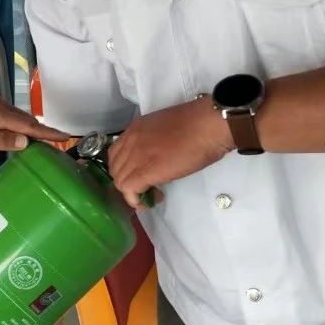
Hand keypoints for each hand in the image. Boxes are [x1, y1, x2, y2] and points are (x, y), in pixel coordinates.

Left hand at [0, 92, 69, 153]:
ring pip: (17, 116)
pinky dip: (17, 123)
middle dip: (42, 131)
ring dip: (29, 128)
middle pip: (25, 119)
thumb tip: (24, 142)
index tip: (64, 136)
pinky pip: (8, 114)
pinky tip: (19, 133)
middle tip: (58, 144)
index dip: (47, 132)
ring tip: (43, 141)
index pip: (27, 125)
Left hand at [108, 97, 232, 210]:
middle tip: (147, 187)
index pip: (116, 154)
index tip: (140, 175)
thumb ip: (153, 142)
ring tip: (153, 194)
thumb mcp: (164, 129)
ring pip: (119, 181)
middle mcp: (130, 141)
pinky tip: (151, 199)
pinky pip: (128, 189)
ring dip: (133, 192)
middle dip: (128, 181)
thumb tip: (156, 156)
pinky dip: (135, 199)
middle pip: (115, 168)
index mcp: (135, 129)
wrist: (208, 126)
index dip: (125, 168)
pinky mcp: (146, 171)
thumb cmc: (197, 125)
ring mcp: (136, 155)